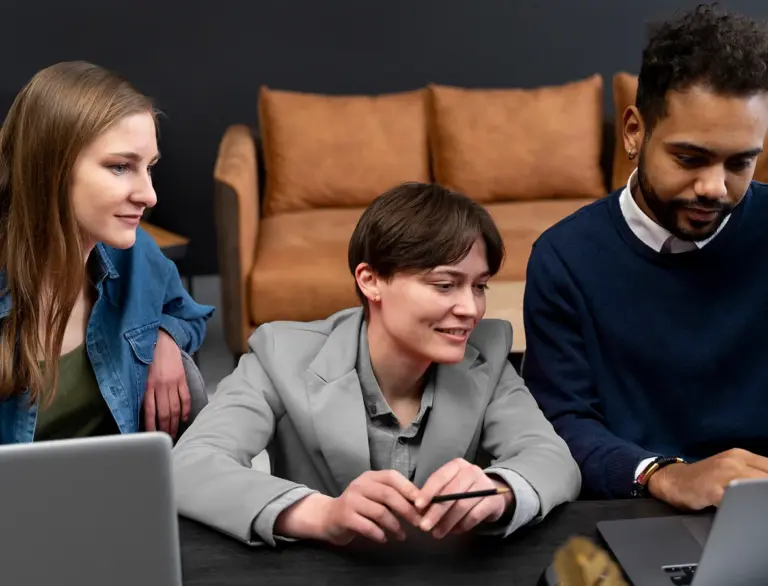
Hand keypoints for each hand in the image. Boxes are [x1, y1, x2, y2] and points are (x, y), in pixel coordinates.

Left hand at [144, 330, 189, 438]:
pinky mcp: (182, 378)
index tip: (151, 436)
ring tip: (175, 432)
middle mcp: (161, 385)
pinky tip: (184, 417)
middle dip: (165, 428)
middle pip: (164, 413)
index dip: (150, 426)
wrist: (161, 339)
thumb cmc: (148, 357)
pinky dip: (185, 409)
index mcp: (148, 385)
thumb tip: (143, 410)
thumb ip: (143, 390)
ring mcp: (172, 382)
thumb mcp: (141, 374)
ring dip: (175, 422)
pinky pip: (184, 397)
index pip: (149, 411)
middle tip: (166, 438)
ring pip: (175, 408)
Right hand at [274, 470, 421, 544]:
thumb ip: (393, 496)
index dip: (409, 489)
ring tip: (402, 536)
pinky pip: (367, 526)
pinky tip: (384, 539)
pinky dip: (379, 534)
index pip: (392, 477)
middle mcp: (360, 485)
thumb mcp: (374, 496)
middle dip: (407, 511)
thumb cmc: (358, 507)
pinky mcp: (344, 517)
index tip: (423, 504)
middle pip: (388, 495)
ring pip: (380, 512)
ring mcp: (351, 500)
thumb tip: (421, 504)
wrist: (328, 518)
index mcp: (370, 477)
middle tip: (419, 524)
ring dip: (395, 526)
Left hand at [414, 458, 512, 538]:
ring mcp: (485, 485)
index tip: (418, 506)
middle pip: (450, 493)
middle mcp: (472, 471)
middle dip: (435, 512)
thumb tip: (420, 510)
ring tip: (437, 533)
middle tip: (424, 526)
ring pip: (462, 506)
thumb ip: (435, 495)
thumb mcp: (449, 487)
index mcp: (457, 465)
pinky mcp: (494, 500)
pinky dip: (462, 525)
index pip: (440, 477)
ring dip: (447, 522)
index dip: (428, 492)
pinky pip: (474, 516)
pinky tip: (454, 531)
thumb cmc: (463, 490)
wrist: (492, 494)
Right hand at [648, 449, 767, 509]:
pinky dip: (745, 506)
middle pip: (766, 477)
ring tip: (756, 505)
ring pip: (756, 486)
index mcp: (741, 455)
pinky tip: (744, 512)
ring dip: (758, 497)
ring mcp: (723, 473)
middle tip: (760, 500)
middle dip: (765, 491)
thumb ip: (752, 474)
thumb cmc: (703, 481)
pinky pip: (738, 499)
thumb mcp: (730, 469)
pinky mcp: (713, 489)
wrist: (671, 480)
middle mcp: (734, 460)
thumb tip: (766, 487)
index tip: (765, 493)